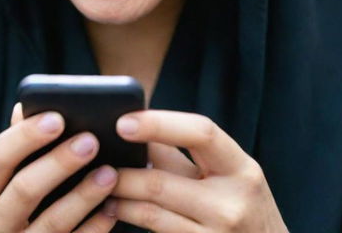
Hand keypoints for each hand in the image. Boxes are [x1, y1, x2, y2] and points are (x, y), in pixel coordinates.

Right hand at [0, 103, 118, 231]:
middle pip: (24, 190)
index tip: (57, 117)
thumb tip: (24, 107)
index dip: (27, 135)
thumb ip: (15, 150)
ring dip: (84, 196)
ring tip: (110, 172)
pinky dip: (94, 228)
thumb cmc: (6, 213)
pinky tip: (111, 209)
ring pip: (52, 223)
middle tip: (91, 140)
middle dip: (59, 163)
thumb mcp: (0, 186)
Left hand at [106, 110, 287, 231]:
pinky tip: (117, 210)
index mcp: (241, 167)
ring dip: (120, 198)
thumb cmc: (241, 205)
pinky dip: (131, 219)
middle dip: (124, 172)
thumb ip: (186, 153)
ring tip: (102, 187)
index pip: (201, 132)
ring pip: (151, 213)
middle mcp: (232, 202)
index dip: (158, 123)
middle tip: (100, 160)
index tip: (123, 122)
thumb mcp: (227, 174)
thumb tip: (137, 128)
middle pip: (162, 181)